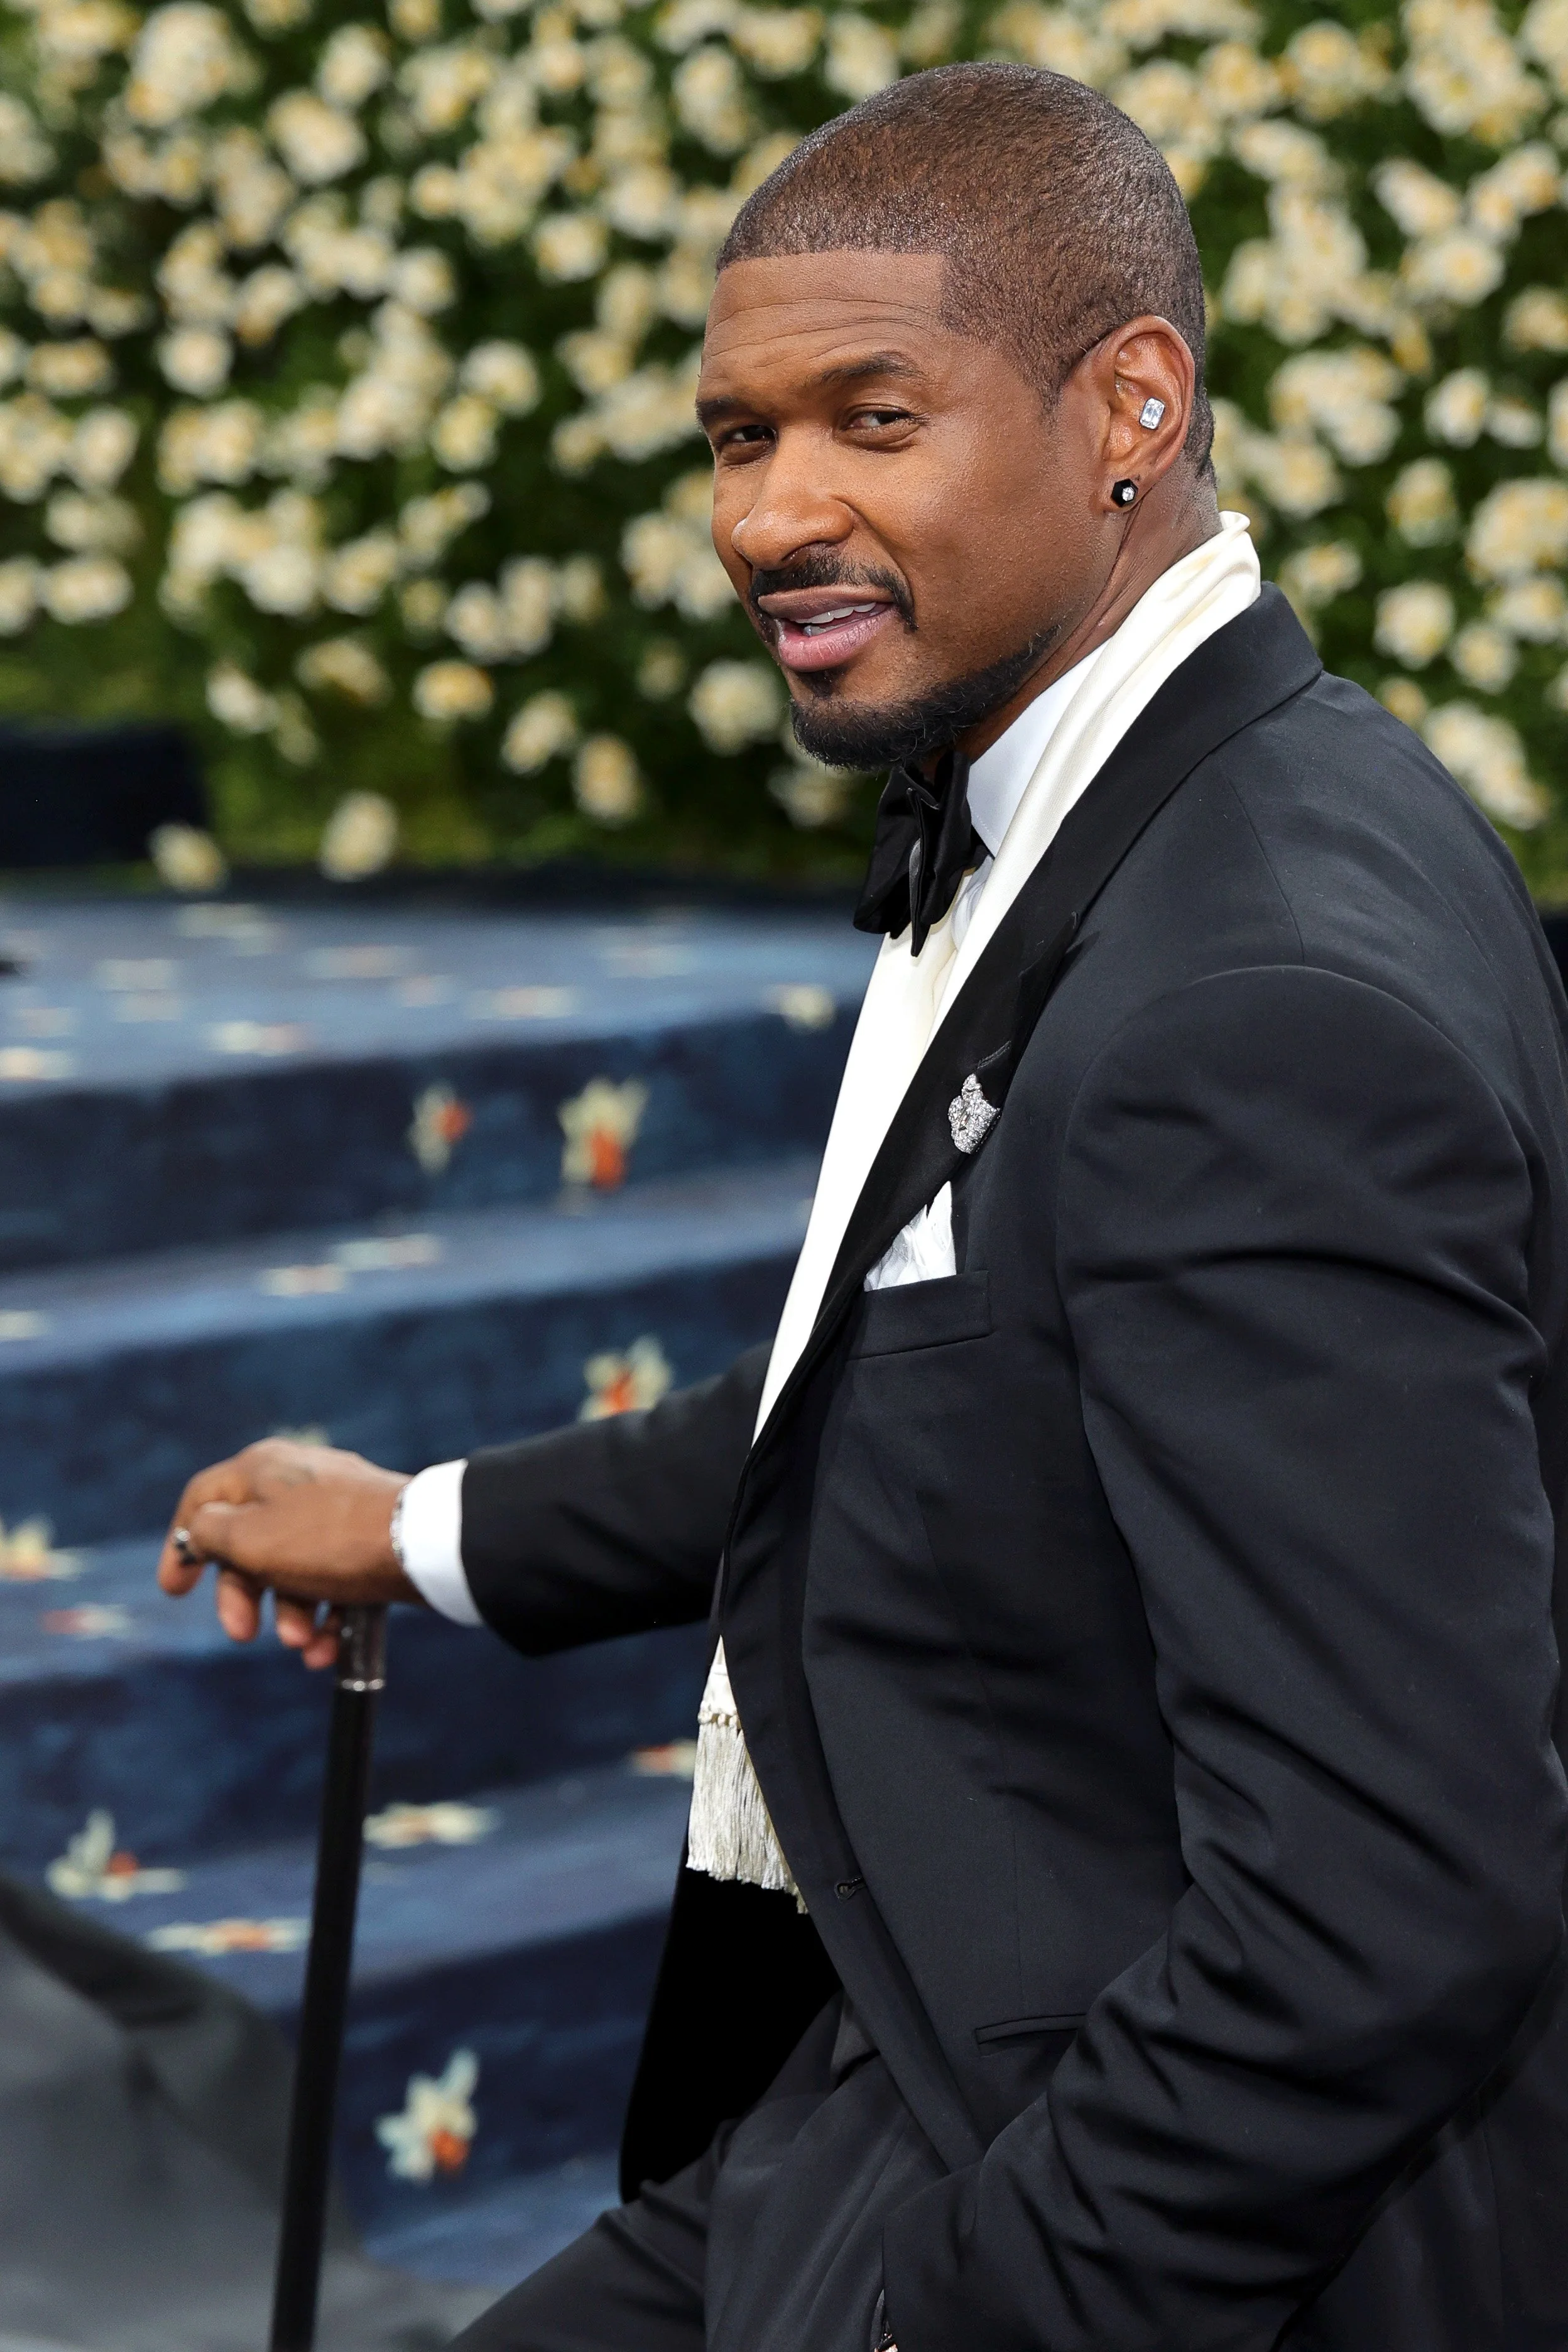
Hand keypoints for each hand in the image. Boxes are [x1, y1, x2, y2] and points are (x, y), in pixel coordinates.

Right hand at [158, 1438, 417, 1669]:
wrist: (419, 1545)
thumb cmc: (326, 1539)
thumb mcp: (249, 1538)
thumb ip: (210, 1533)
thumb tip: (200, 1530)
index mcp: (262, 1468)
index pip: (203, 1499)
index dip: (182, 1544)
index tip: (175, 1591)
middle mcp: (297, 1481)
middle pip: (247, 1543)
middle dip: (243, 1597)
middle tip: (243, 1634)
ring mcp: (336, 1509)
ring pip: (292, 1569)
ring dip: (290, 1615)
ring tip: (302, 1644)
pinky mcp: (368, 1537)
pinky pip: (332, 1579)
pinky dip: (325, 1615)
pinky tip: (326, 1649)